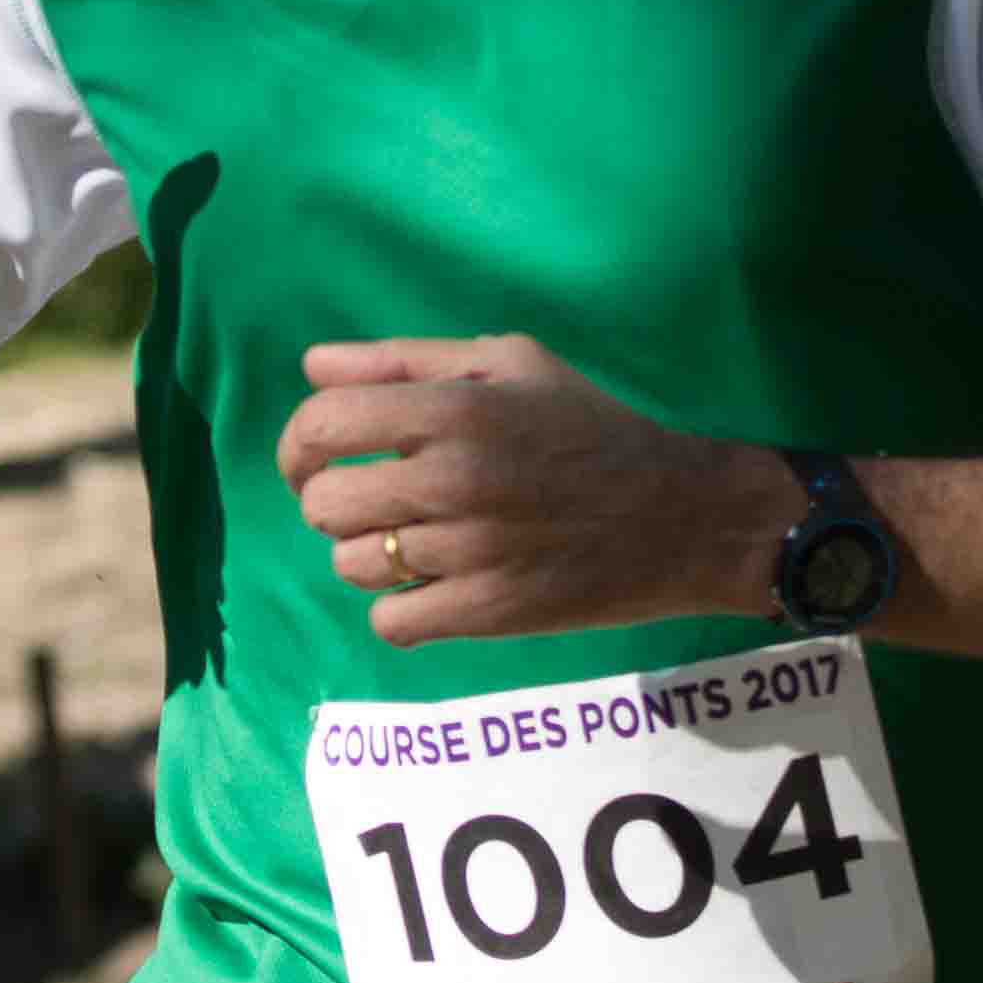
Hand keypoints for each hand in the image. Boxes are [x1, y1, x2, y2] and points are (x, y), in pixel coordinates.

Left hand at [276, 334, 787, 647]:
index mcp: (455, 407)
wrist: (683, 516)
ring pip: (353, 566)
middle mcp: (453, 478)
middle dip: (332, 503)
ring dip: (370, 556)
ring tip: (413, 543)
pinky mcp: (488, 613)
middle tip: (371, 503)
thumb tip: (312, 367)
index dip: (299, 444)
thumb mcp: (511, 363)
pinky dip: (401, 610)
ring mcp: (469, 552)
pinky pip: (391, 623)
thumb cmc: (590, 427)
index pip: (321, 425)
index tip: (312, 459)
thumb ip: (405, 360)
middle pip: (323, 504)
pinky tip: (433, 588)